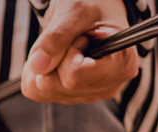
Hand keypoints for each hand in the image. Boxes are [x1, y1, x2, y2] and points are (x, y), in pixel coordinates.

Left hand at [22, 0, 139, 104]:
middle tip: (73, 39)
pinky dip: (37, 72)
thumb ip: (57, 37)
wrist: (94, 9)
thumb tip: (37, 66)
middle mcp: (107, 87)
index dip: (67, 52)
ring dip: (44, 64)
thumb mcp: (76, 11)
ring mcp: (88, 94)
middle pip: (55, 86)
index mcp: (120, 66)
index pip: (73, 77)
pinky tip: (56, 56)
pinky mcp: (70, 96)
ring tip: (67, 45)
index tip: (81, 36)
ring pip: (43, 90)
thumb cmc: (93, 5)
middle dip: (53, 58)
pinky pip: (37, 92)